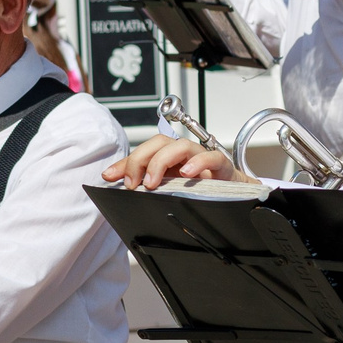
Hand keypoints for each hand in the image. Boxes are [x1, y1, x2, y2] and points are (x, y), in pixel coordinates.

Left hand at [102, 134, 244, 190]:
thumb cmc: (200, 192)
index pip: (144, 150)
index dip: (126, 161)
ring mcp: (202, 158)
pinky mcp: (221, 166)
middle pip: (160, 142)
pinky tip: (187, 174)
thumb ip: (142, 184)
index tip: (109, 177)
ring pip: (182, 146)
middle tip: (133, 183)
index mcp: (169, 159)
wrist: (233, 199)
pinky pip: (212, 158)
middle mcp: (184, 155)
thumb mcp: (167, 190)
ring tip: (153, 182)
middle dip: (141, 160)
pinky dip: (199, 163)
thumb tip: (112, 182)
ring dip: (163, 161)